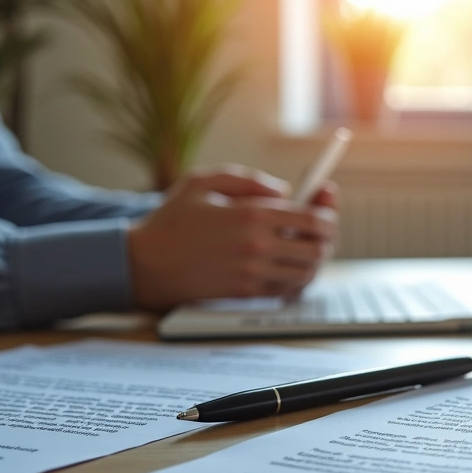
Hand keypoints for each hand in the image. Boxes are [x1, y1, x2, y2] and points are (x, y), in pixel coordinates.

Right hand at [127, 166, 338, 309]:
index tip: (327, 214)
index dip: (328, 215)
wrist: (143, 263)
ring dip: (313, 261)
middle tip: (320, 234)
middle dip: (325, 240)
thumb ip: (249, 180)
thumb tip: (285, 191)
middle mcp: (257, 245)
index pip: (313, 218)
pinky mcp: (245, 292)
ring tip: (305, 251)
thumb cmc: (172, 220)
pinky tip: (289, 268)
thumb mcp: (204, 181)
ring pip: (307, 272)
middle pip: (317, 248)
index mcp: (251, 214)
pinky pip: (287, 290)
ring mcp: (252, 272)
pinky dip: (296, 280)